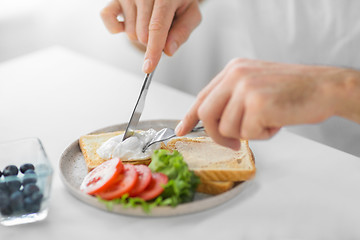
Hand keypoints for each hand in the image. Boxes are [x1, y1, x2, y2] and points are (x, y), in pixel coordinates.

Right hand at [101, 0, 201, 72]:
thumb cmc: (178, 1)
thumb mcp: (190, 14)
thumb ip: (182, 32)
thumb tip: (167, 50)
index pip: (157, 27)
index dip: (153, 50)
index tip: (148, 67)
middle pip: (143, 34)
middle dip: (153, 42)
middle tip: (161, 29)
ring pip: (130, 32)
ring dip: (140, 35)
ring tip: (149, 20)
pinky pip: (107, 18)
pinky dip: (116, 28)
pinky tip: (127, 24)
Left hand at [175, 58, 358, 149]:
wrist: (324, 86)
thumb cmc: (292, 89)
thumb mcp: (255, 84)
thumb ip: (233, 99)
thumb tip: (216, 124)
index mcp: (233, 70)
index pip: (202, 96)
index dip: (189, 116)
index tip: (182, 129)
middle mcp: (236, 76)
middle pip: (207, 114)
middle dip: (217, 135)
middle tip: (231, 143)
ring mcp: (246, 88)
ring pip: (228, 128)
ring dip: (248, 133)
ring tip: (267, 121)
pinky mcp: (258, 104)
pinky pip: (248, 133)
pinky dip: (262, 134)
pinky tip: (276, 121)